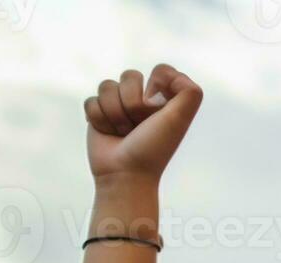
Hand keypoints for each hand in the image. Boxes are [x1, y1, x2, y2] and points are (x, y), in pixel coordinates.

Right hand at [83, 65, 202, 184]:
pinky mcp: (99, 114)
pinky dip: (99, 119)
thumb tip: (172, 74)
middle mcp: (144, 101)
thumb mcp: (178, 119)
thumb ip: (189, 93)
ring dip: (115, 112)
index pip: (161, 70)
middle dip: (132, 102)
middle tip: (139, 125)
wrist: (124, 174)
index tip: (158, 108)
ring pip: (107, 85)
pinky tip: (109, 134)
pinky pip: (91, 100)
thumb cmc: (153, 148)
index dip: (157, 85)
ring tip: (123, 132)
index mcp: (166, 101)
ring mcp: (120, 106)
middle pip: (130, 75)